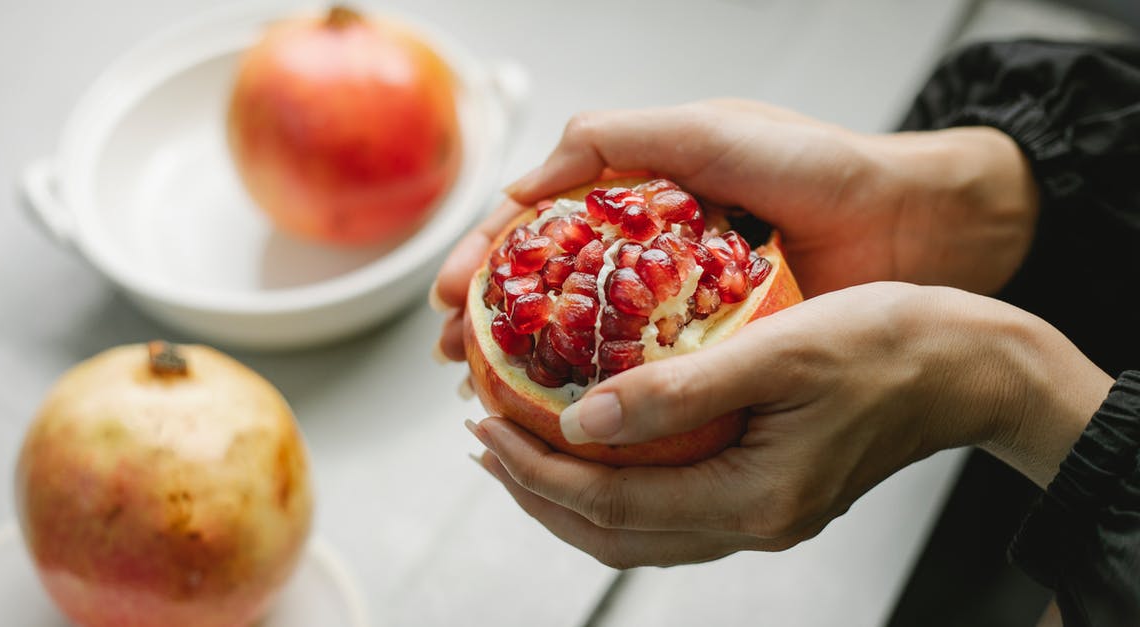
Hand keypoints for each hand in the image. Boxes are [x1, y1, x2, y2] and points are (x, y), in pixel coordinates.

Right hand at [434, 99, 1038, 360]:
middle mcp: (649, 257)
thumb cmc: (819, 166)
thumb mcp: (709, 132)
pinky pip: (649, 382)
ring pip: (588, 346)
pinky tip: (573, 424)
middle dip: (493, 325)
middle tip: (456, 360)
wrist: (918, 223)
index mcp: (636, 198)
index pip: (536, 231)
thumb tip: (522, 188)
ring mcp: (681, 310)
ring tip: (494, 400)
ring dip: (535, 372)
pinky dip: (605, 402)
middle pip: (549, 294)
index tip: (448, 298)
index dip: (484, 262)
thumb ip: (615, 140)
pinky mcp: (721, 354)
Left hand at [466, 283, 1110, 567]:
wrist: (970, 366)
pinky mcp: (771, 495)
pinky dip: (619, 486)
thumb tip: (579, 418)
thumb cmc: (889, 344)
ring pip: (638, 531)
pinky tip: (600, 447)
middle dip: (537, 490)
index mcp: (751, 499)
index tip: (487, 425)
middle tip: (486, 440)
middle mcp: (753, 523)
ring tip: (522, 447)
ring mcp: (763, 517)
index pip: (609, 503)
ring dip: (571, 494)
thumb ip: (679, 390)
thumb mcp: (779, 351)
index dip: (536, 469)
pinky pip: (671, 510)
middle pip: (613, 534)